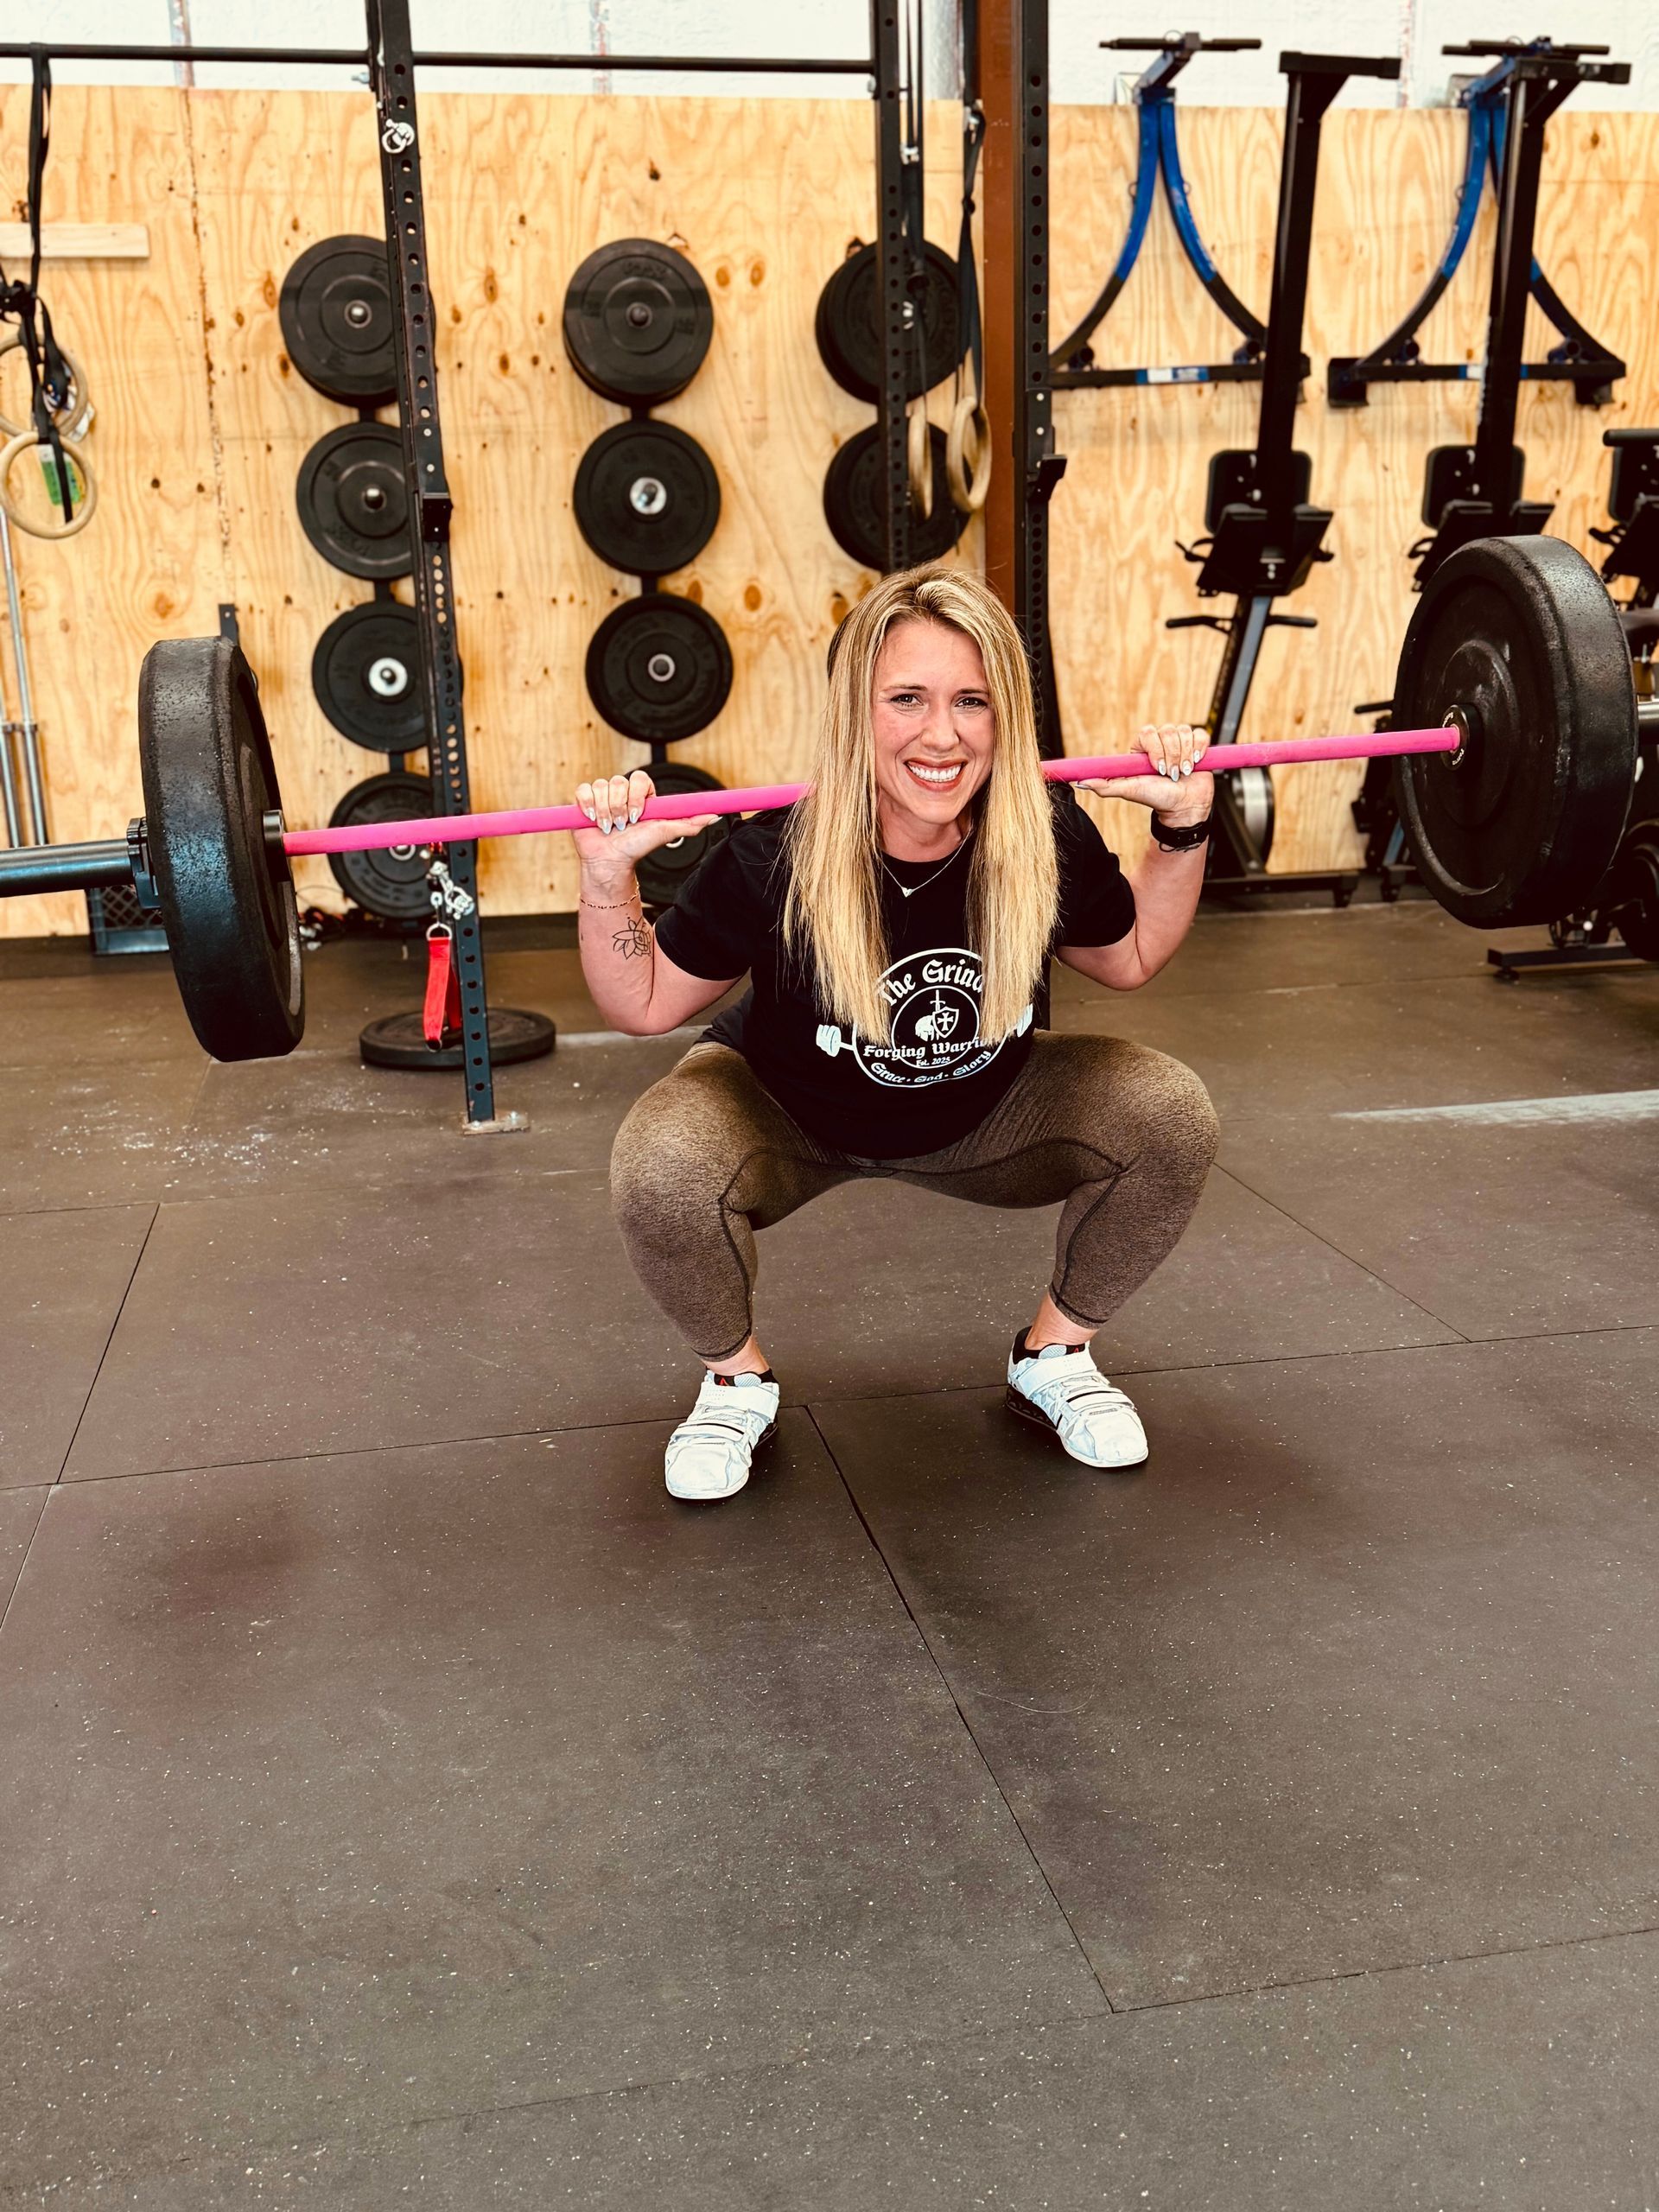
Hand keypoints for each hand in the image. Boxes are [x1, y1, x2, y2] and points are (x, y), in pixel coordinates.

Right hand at [573, 769, 718, 875]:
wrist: (611, 861)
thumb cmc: (637, 847)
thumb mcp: (666, 833)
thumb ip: (690, 823)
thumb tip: (715, 816)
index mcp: (642, 795)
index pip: (641, 778)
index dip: (636, 796)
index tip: (638, 817)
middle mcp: (622, 792)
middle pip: (619, 782)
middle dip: (620, 808)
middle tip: (623, 826)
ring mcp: (603, 795)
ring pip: (602, 786)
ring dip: (605, 812)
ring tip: (609, 828)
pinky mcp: (584, 800)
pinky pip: (584, 790)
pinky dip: (588, 806)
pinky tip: (593, 820)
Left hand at [1076, 723, 1212, 826]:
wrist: (1184, 807)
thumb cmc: (1157, 799)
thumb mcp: (1130, 791)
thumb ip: (1106, 786)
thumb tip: (1081, 783)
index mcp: (1142, 748)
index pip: (1148, 732)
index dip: (1156, 749)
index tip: (1158, 769)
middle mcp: (1160, 741)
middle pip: (1168, 731)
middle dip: (1171, 756)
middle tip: (1171, 775)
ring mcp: (1179, 741)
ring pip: (1184, 732)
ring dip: (1185, 757)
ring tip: (1182, 773)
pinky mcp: (1197, 743)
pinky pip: (1200, 734)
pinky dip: (1199, 749)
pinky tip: (1196, 762)